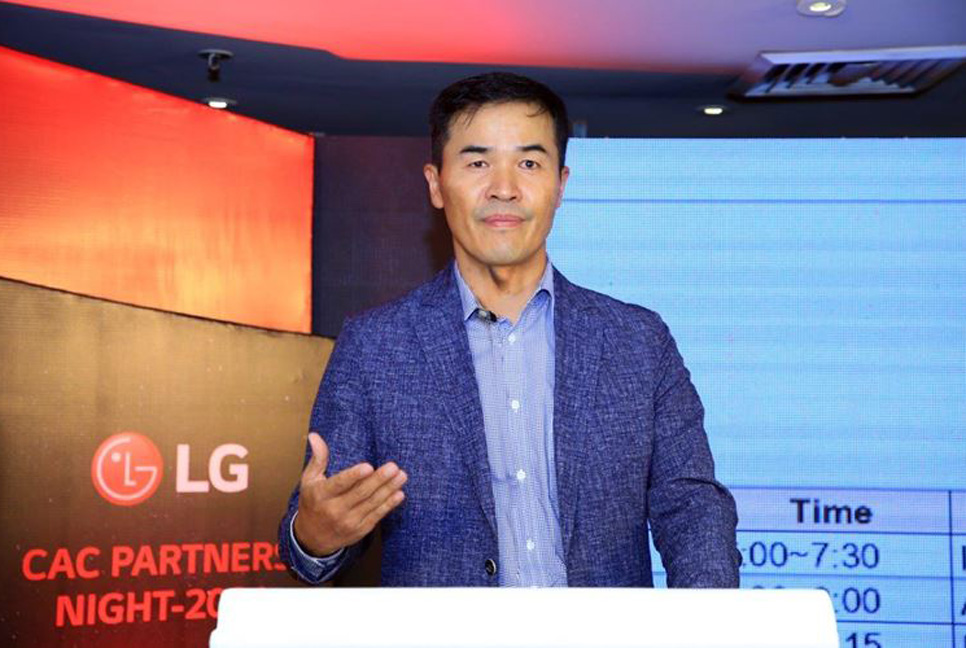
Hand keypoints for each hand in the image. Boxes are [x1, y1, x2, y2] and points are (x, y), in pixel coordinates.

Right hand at [293, 433, 406, 556]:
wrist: (312, 538)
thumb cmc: (312, 502)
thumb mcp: (309, 480)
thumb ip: (317, 458)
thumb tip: (314, 435)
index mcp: (321, 495)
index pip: (339, 484)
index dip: (354, 476)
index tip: (368, 467)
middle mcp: (334, 510)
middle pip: (360, 493)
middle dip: (379, 480)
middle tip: (394, 467)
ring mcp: (348, 522)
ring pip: (371, 504)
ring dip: (388, 490)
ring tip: (401, 476)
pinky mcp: (359, 530)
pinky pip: (376, 516)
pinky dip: (389, 505)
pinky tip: (399, 494)